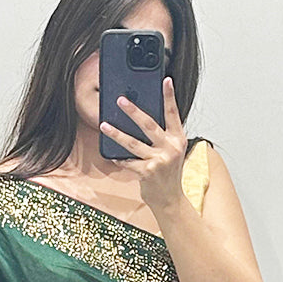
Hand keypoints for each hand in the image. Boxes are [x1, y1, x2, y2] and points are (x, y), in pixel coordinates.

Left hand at [99, 77, 186, 214]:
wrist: (170, 200)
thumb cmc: (168, 174)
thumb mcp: (172, 152)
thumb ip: (162, 136)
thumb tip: (141, 119)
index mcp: (178, 139)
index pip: (173, 114)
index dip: (169, 97)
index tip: (165, 80)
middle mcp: (170, 148)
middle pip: (149, 124)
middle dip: (133, 111)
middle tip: (120, 100)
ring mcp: (159, 161)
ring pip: (133, 143)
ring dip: (116, 134)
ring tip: (104, 125)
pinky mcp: (147, 172)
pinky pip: (128, 161)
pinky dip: (120, 158)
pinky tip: (112, 154)